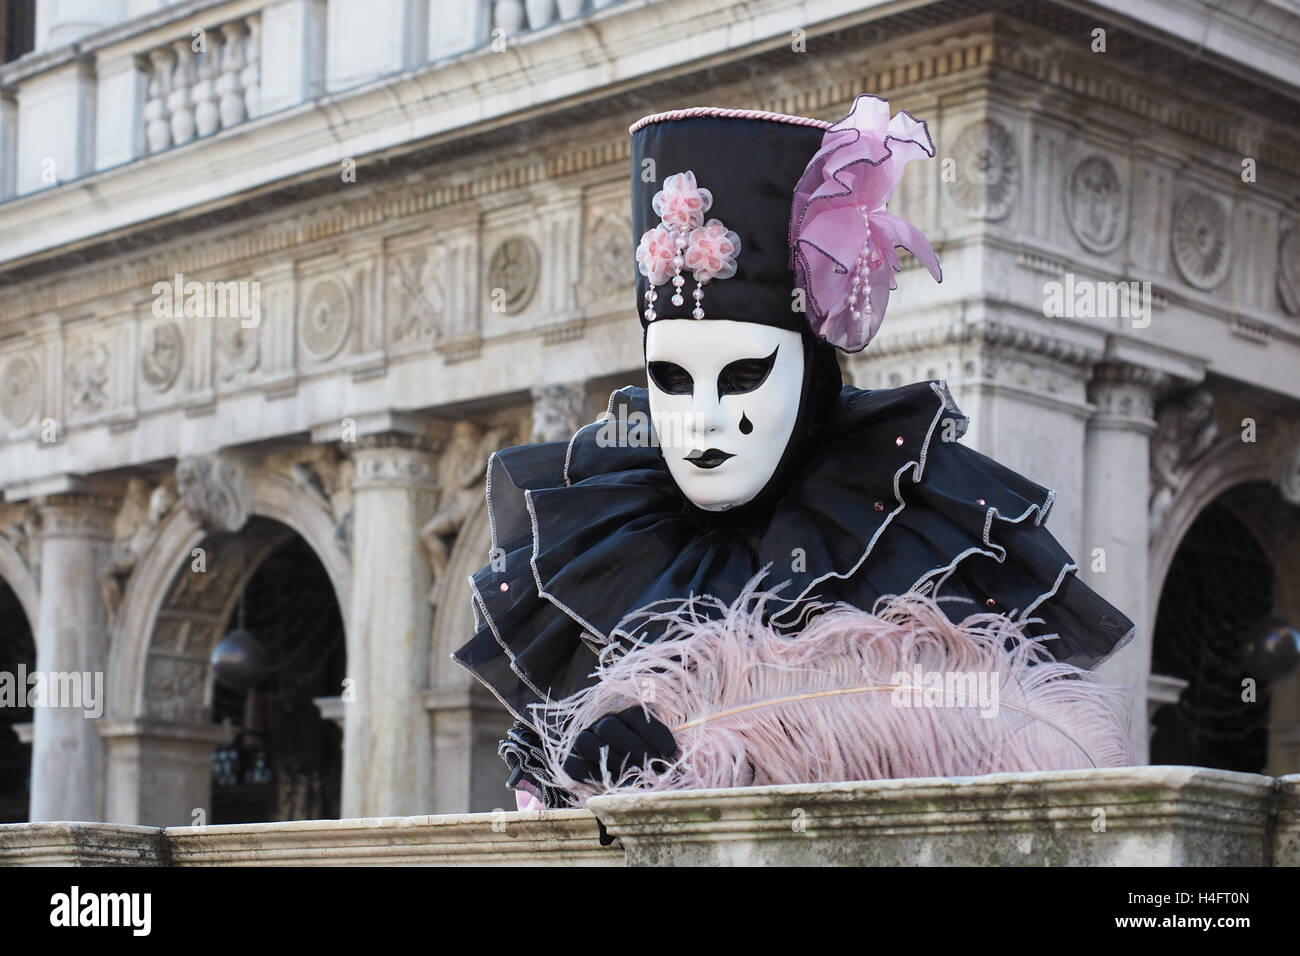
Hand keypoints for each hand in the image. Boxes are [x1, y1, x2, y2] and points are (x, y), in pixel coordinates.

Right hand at [562, 705, 676, 783]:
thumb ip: (664, 754)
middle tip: (653, 767)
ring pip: (589, 743)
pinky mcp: (570, 764)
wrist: (607, 785)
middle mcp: (600, 725)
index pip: (635, 715)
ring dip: (615, 762)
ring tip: (637, 780)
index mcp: (623, 718)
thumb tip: (681, 757)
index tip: (671, 749)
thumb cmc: (640, 769)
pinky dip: (594, 776)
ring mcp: (582, 743)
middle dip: (635, 747)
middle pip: (610, 726)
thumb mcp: (655, 756)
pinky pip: (576, 766)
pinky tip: (614, 785)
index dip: (654, 730)